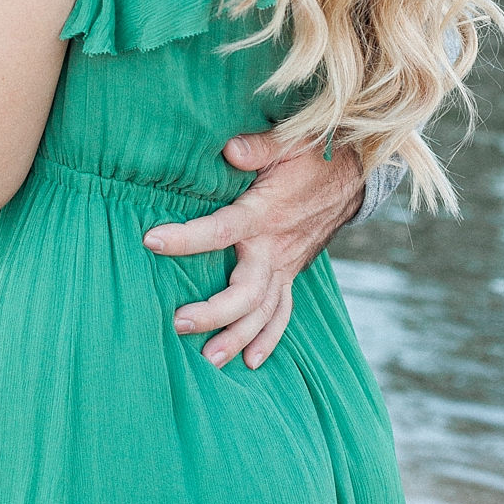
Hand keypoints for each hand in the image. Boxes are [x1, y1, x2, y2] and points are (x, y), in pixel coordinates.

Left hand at [143, 133, 364, 369]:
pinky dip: (268, 338)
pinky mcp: (292, 272)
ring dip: (236, 337)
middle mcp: (275, 247)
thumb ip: (256, 148)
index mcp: (265, 213)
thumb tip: (228, 149)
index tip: (152, 240)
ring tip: (207, 359)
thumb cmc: (310, 154)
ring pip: (262, 311)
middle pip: (245, 291)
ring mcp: (286, 265)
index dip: (188, 237)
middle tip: (179, 322)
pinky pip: (282, 312)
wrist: (351, 172)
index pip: (222, 230)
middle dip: (213, 311)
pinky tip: (250, 361)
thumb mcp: (286, 143)